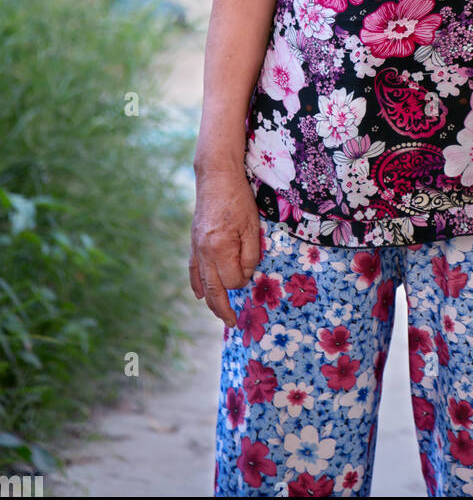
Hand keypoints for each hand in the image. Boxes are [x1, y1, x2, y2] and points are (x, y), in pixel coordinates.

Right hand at [189, 162, 262, 326]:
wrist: (216, 177)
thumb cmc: (239, 199)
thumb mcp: (252, 226)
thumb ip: (250, 255)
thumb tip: (245, 276)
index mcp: (220, 249)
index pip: (233, 280)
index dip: (244, 279)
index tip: (251, 268)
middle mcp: (204, 253)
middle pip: (213, 290)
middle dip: (223, 308)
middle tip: (232, 323)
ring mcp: (196, 248)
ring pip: (202, 283)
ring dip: (211, 301)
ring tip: (221, 314)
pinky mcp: (194, 242)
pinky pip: (193, 269)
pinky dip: (196, 284)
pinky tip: (200, 294)